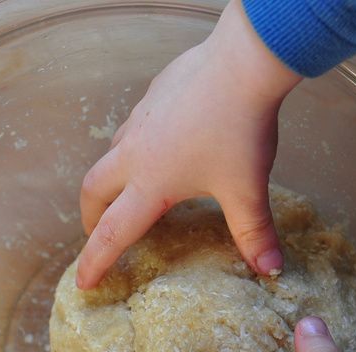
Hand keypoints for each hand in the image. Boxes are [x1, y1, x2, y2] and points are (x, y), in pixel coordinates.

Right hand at [76, 0, 300, 288]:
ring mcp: (140, 121)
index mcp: (151, 185)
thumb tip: (271, 271)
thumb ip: (254, 232)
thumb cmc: (240, 130)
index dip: (95, 262)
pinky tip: (162, 143)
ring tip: (131, 189)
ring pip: (110, 156)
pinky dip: (134, 146)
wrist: (242, 63)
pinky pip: (132, 127)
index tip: (84, 284)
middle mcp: (134, 154)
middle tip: (98, 232)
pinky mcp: (152, 96)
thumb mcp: (247, 189)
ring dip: (111, 179)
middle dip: (91, 217)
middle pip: (92, 191)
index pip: (112, 234)